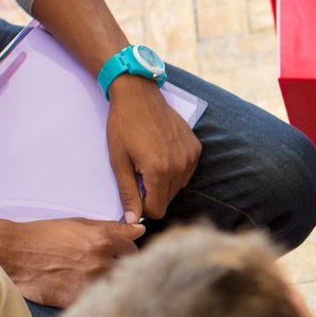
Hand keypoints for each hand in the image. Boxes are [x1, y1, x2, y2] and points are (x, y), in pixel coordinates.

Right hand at [0, 214, 142, 308]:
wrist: (12, 253)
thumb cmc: (45, 236)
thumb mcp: (79, 225)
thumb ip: (113, 228)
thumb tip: (140, 229)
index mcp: (103, 240)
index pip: (134, 251)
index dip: (129, 254)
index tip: (122, 257)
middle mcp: (100, 261)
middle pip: (128, 271)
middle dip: (123, 272)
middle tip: (112, 273)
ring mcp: (89, 282)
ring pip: (114, 288)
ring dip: (111, 287)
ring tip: (99, 284)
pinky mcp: (75, 299)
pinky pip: (97, 302)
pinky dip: (95, 300)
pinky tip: (87, 295)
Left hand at [107, 78, 200, 221]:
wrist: (139, 94)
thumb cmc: (123, 126)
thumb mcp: (118, 161)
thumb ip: (127, 193)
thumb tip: (131, 222)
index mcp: (159, 172)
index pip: (157, 210)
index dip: (142, 207)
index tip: (133, 192)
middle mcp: (180, 166)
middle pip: (168, 199)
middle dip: (152, 193)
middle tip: (138, 173)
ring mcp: (190, 157)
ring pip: (177, 187)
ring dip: (164, 182)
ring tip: (149, 161)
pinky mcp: (196, 148)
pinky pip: (186, 172)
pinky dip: (174, 169)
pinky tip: (162, 153)